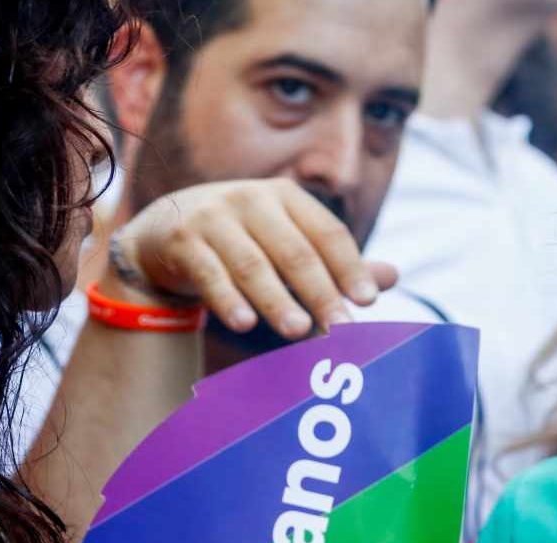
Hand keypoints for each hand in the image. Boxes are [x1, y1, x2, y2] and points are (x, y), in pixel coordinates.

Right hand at [113, 178, 398, 337]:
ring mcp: (212, 217)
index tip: (369, 302)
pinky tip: (246, 324)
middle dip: (321, 292)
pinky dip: (228, 299)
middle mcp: (251, 199)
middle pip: (294, 251)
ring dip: (277, 299)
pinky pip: (209, 273)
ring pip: (252, 264)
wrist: (162, 230)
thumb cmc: (243, 239)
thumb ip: (336, 262)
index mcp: (286, 197)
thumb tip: (393, 277)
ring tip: (300, 330)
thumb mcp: (288, 241)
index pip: (327, 233)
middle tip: (343, 328)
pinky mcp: (181, 240)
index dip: (350, 267)